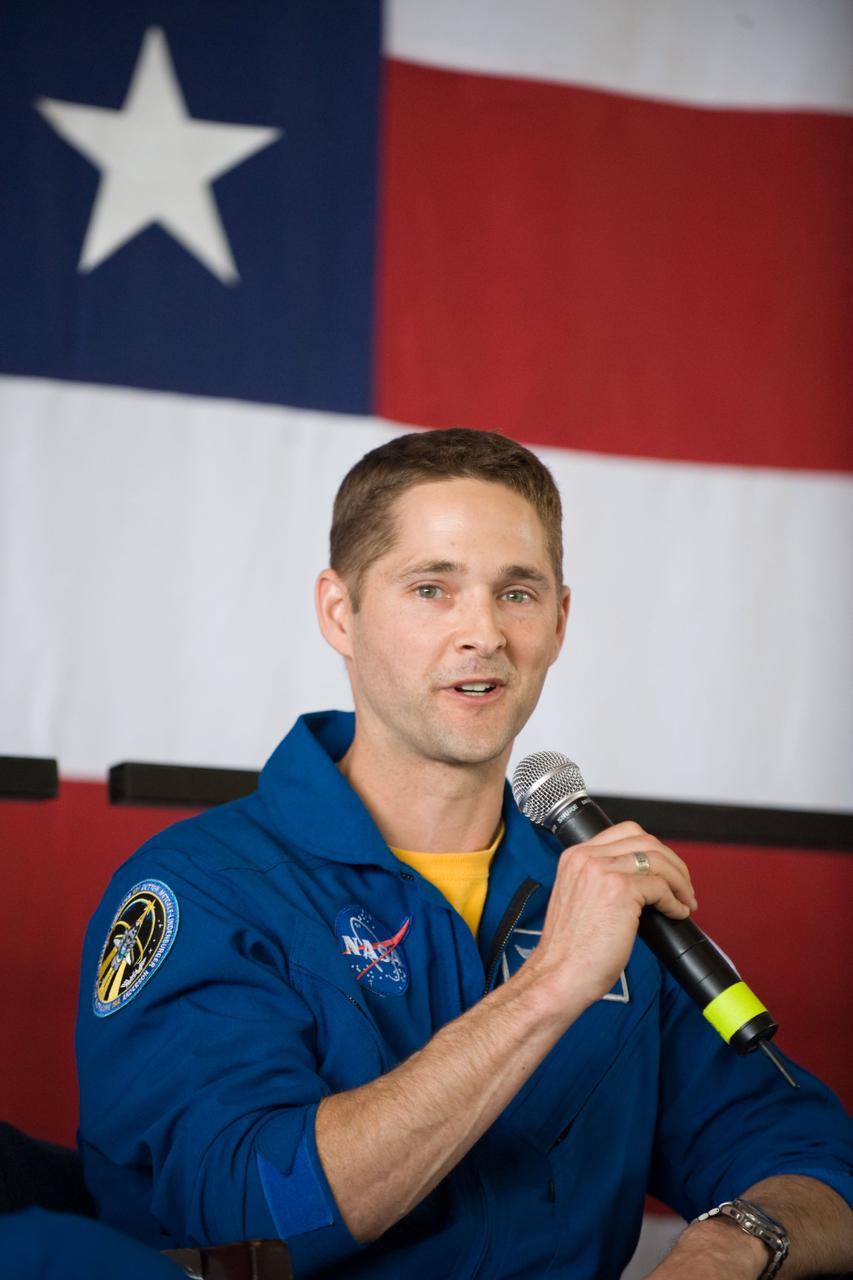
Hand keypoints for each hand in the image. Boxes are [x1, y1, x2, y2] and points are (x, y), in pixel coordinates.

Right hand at [523, 821, 697, 1013]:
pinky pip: (661, 886)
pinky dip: (675, 901)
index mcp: (575, 856)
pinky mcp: (620, 890)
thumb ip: (601, 879)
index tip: (664, 871)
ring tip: (684, 901)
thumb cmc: (571, 948)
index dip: (653, 850)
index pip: (626, 832)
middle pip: (646, 841)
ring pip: (658, 860)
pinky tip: (676, 913)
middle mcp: (587, 857)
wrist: (560, 974)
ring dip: (679, 881)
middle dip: (673, 863)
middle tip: (682, 887)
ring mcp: (603, 871)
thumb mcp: (579, 898)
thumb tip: (642, 879)